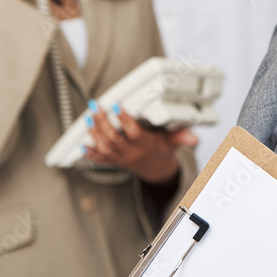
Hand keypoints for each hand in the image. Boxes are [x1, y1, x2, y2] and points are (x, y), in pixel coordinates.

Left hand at [83, 102, 197, 183]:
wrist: (157, 171)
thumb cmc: (163, 151)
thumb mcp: (173, 142)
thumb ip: (182, 137)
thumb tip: (193, 137)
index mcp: (146, 146)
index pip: (133, 133)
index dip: (124, 120)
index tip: (116, 105)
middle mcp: (132, 153)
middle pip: (114, 139)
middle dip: (103, 122)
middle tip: (96, 106)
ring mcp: (121, 159)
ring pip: (104, 147)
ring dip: (94, 133)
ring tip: (88, 118)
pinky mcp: (114, 162)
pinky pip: (100, 159)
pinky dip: (90, 152)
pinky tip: (83, 142)